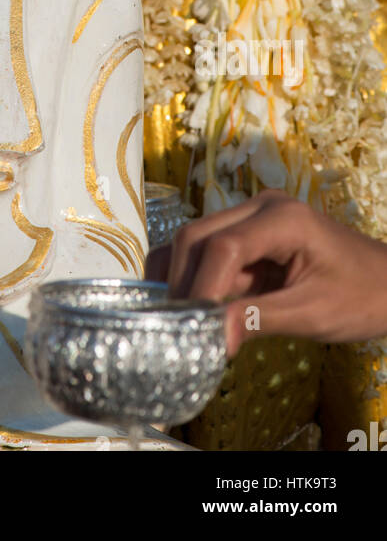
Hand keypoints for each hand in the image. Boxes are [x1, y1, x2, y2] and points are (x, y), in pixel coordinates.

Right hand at [146, 190, 386, 354]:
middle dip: (183, 281)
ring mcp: (252, 218)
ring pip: (197, 242)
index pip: (223, 246)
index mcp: (283, 218)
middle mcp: (260, 207)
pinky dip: (195, 278)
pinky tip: (190, 306)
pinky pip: (210, 252)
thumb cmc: (361, 296)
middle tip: (179, 327)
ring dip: (185, 280)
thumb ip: (259, 319)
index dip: (202, 287)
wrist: (386, 283)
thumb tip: (213, 338)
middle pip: (198, 236)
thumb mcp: (313, 313)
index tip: (194, 329)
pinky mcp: (249, 235)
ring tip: (182, 321)